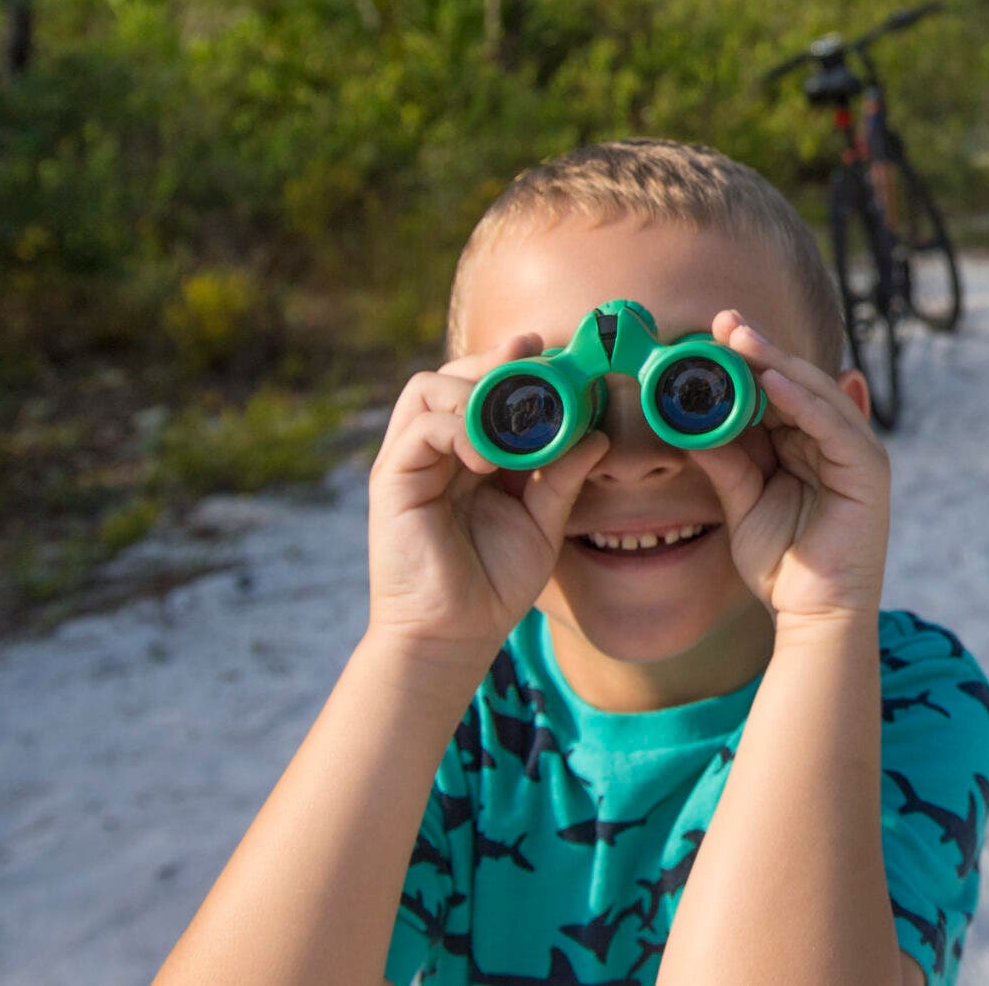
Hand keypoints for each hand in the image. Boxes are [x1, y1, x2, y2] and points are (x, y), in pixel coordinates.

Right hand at [365, 334, 610, 665]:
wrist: (454, 635)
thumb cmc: (494, 582)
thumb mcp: (542, 521)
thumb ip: (562, 477)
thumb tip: (596, 435)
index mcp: (472, 453)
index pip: (483, 388)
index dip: (512, 365)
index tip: (550, 353)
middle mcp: (438, 450)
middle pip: (453, 375)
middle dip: (494, 361)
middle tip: (533, 360)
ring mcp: (411, 461)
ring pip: (428, 387)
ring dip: (474, 390)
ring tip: (510, 420)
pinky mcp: (392, 480)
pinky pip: (420, 428)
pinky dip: (458, 428)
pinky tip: (487, 459)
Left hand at [690, 311, 890, 624]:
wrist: (813, 616)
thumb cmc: (782, 564)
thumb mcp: (742, 501)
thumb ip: (724, 460)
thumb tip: (686, 423)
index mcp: (806, 443)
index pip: (776, 391)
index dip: (745, 361)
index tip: (708, 335)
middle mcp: (834, 440)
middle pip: (796, 381)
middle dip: (759, 349)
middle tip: (722, 321)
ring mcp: (855, 451)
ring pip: (815, 393)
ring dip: (777, 362)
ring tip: (740, 337)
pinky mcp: (868, 469)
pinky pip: (832, 424)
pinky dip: (803, 401)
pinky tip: (772, 381)